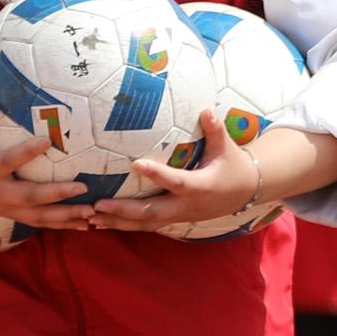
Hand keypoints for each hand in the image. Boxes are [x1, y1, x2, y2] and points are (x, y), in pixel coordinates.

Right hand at [0, 105, 94, 228]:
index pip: (6, 162)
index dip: (25, 153)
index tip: (46, 141)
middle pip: (28, 197)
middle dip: (56, 194)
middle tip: (83, 188)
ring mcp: (3, 208)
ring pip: (37, 217)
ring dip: (65, 216)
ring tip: (92, 214)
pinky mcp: (10, 215)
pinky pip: (37, 222)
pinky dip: (60, 225)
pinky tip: (83, 224)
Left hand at [79, 111, 264, 232]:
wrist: (246, 192)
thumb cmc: (233, 165)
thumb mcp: (227, 147)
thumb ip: (215, 129)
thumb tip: (205, 109)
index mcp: (201, 186)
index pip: (177, 182)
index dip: (158, 175)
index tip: (135, 164)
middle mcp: (188, 206)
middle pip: (153, 213)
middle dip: (124, 210)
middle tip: (97, 204)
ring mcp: (179, 215)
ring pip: (146, 224)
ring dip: (118, 222)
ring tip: (91, 218)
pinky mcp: (174, 219)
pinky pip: (147, 225)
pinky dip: (124, 225)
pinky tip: (102, 223)